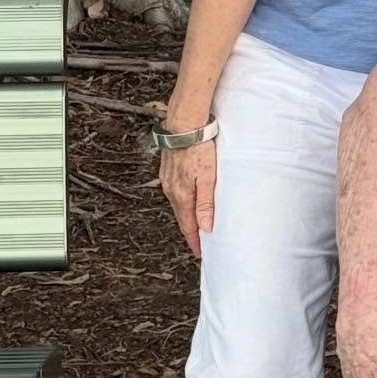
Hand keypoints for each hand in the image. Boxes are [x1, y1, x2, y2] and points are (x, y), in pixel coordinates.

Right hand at [159, 139, 216, 258]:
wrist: (184, 125)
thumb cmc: (199, 148)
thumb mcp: (208, 178)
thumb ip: (206, 203)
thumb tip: (205, 227)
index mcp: (182, 195)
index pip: (188, 226)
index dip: (194, 240)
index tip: (200, 252)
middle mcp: (171, 190)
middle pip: (182, 217)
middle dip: (190, 232)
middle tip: (200, 244)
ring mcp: (168, 180)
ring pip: (178, 205)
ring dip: (186, 217)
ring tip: (196, 225)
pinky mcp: (168, 171)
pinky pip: (176, 193)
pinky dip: (183, 202)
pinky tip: (189, 201)